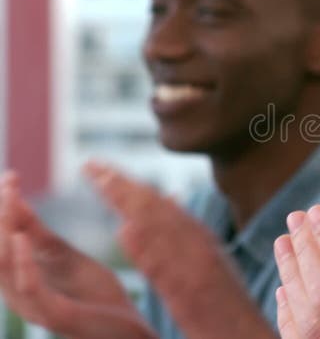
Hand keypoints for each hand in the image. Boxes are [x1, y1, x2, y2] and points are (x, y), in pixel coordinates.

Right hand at [0, 171, 154, 338]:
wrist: (127, 327)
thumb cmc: (95, 294)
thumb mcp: (64, 257)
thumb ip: (39, 235)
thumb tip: (15, 202)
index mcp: (19, 278)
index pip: (0, 241)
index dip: (1, 210)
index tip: (10, 176)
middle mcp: (18, 293)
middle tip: (8, 183)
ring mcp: (33, 306)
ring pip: (4, 269)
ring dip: (3, 235)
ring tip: (10, 203)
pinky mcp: (54, 315)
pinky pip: (29, 290)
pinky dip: (22, 264)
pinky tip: (22, 240)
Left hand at [84, 162, 275, 338]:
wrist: (251, 338)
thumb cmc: (231, 313)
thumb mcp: (213, 271)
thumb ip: (192, 243)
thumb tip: (168, 211)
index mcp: (206, 245)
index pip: (165, 209)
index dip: (133, 188)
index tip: (104, 172)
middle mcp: (204, 251)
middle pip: (160, 212)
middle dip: (125, 188)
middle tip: (93, 167)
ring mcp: (200, 272)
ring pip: (163, 231)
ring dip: (133, 205)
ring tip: (104, 183)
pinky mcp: (194, 298)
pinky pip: (166, 270)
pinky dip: (147, 250)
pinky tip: (125, 233)